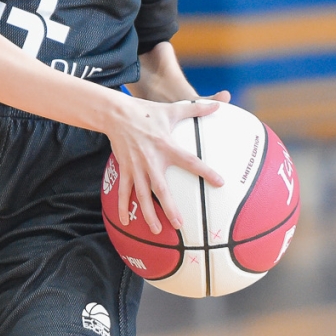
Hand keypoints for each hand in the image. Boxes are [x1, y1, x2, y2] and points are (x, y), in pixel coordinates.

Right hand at [101, 90, 229, 234]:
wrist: (116, 113)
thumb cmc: (147, 112)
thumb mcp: (172, 109)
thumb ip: (197, 109)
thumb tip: (220, 104)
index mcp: (166, 146)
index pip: (190, 161)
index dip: (205, 171)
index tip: (220, 182)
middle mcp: (151, 160)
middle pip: (161, 189)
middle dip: (169, 208)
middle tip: (179, 225)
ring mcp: (136, 167)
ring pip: (142, 195)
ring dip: (148, 214)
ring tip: (156, 231)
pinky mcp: (124, 169)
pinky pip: (123, 192)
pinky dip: (123, 207)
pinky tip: (127, 222)